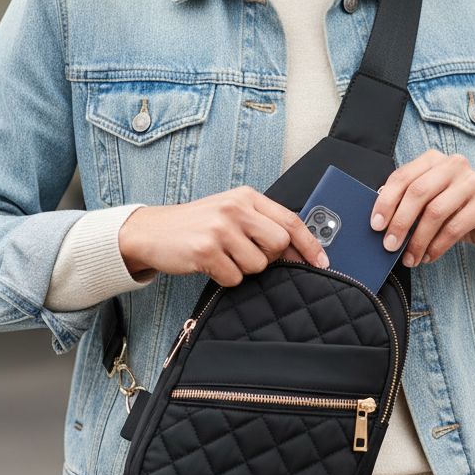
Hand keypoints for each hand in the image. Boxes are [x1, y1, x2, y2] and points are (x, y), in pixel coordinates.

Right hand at [118, 186, 329, 286]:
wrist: (152, 231)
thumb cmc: (197, 225)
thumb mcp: (231, 213)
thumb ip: (262, 224)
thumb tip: (300, 252)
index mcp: (246, 196)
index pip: (291, 220)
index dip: (310, 244)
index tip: (323, 263)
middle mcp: (235, 208)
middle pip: (279, 243)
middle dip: (270, 258)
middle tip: (247, 255)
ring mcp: (220, 228)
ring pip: (258, 265)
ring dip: (244, 269)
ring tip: (224, 257)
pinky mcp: (206, 250)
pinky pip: (234, 278)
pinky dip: (226, 278)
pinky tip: (211, 265)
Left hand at [370, 148, 474, 267]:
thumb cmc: (455, 209)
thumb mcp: (430, 200)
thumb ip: (407, 201)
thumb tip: (379, 217)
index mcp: (433, 159)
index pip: (402, 177)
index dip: (385, 202)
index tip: (375, 225)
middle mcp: (453, 164)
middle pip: (417, 193)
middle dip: (400, 222)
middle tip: (389, 245)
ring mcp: (472, 182)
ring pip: (435, 212)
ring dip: (418, 240)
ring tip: (410, 258)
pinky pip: (454, 228)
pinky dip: (437, 246)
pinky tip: (428, 256)